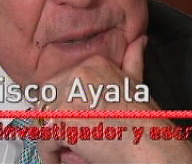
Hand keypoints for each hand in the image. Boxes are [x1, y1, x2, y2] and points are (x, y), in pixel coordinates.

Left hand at [37, 35, 191, 163]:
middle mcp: (78, 74)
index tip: (75, 120)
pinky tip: (65, 159)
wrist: (148, 144)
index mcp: (93, 63)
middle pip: (47, 99)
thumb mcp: (136, 83)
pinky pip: (44, 140)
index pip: (61, 84)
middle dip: (54, 120)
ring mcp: (68, 96)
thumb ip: (132, 60)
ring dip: (52, 138)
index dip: (65, 106)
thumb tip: (140, 40)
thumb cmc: (143, 120)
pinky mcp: (61, 120)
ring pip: (43, 120)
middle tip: (71, 137)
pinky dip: (51, 156)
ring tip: (71, 149)